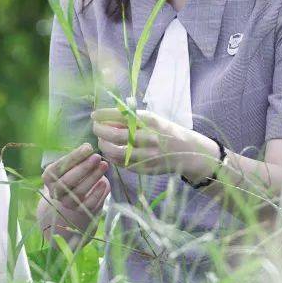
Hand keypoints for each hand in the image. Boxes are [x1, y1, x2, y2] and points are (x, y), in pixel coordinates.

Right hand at [37, 143, 109, 245]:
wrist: (75, 195)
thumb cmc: (74, 172)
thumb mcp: (72, 164)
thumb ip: (78, 156)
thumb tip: (88, 147)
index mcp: (49, 177)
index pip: (59, 166)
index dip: (74, 157)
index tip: (88, 147)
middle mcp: (55, 192)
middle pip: (68, 181)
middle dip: (84, 168)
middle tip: (97, 157)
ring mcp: (67, 203)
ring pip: (79, 191)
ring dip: (93, 177)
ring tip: (104, 165)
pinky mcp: (80, 211)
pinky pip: (89, 203)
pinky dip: (98, 193)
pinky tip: (105, 182)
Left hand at [91, 108, 218, 180]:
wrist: (187, 151)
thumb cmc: (166, 131)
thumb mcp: (152, 120)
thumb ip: (132, 120)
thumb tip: (107, 119)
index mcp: (150, 121)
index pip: (121, 116)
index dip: (104, 115)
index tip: (94, 114)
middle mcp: (149, 137)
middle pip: (116, 135)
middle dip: (100, 131)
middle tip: (95, 128)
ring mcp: (148, 155)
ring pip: (117, 152)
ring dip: (104, 146)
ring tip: (101, 141)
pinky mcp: (146, 168)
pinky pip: (123, 164)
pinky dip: (112, 157)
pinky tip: (109, 152)